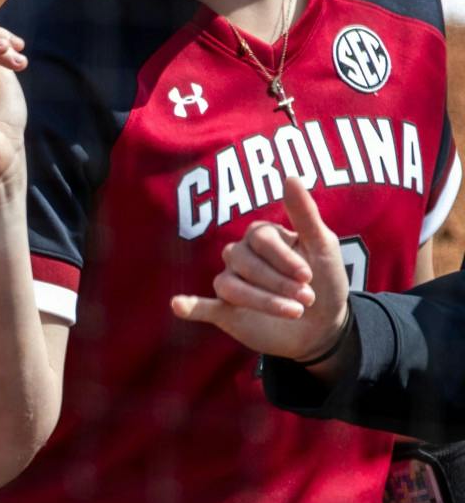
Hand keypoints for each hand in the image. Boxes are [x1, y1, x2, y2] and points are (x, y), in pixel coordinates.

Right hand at [169, 178, 348, 361]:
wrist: (325, 326)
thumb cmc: (325, 280)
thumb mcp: (322, 246)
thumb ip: (304, 213)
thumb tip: (289, 176)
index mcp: (262, 237)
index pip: (259, 239)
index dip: (282, 257)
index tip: (308, 275)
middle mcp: (241, 257)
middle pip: (242, 261)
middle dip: (276, 282)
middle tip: (306, 299)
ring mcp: (232, 283)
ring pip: (229, 285)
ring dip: (260, 300)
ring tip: (293, 313)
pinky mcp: (225, 311)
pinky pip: (202, 306)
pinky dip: (189, 305)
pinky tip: (177, 305)